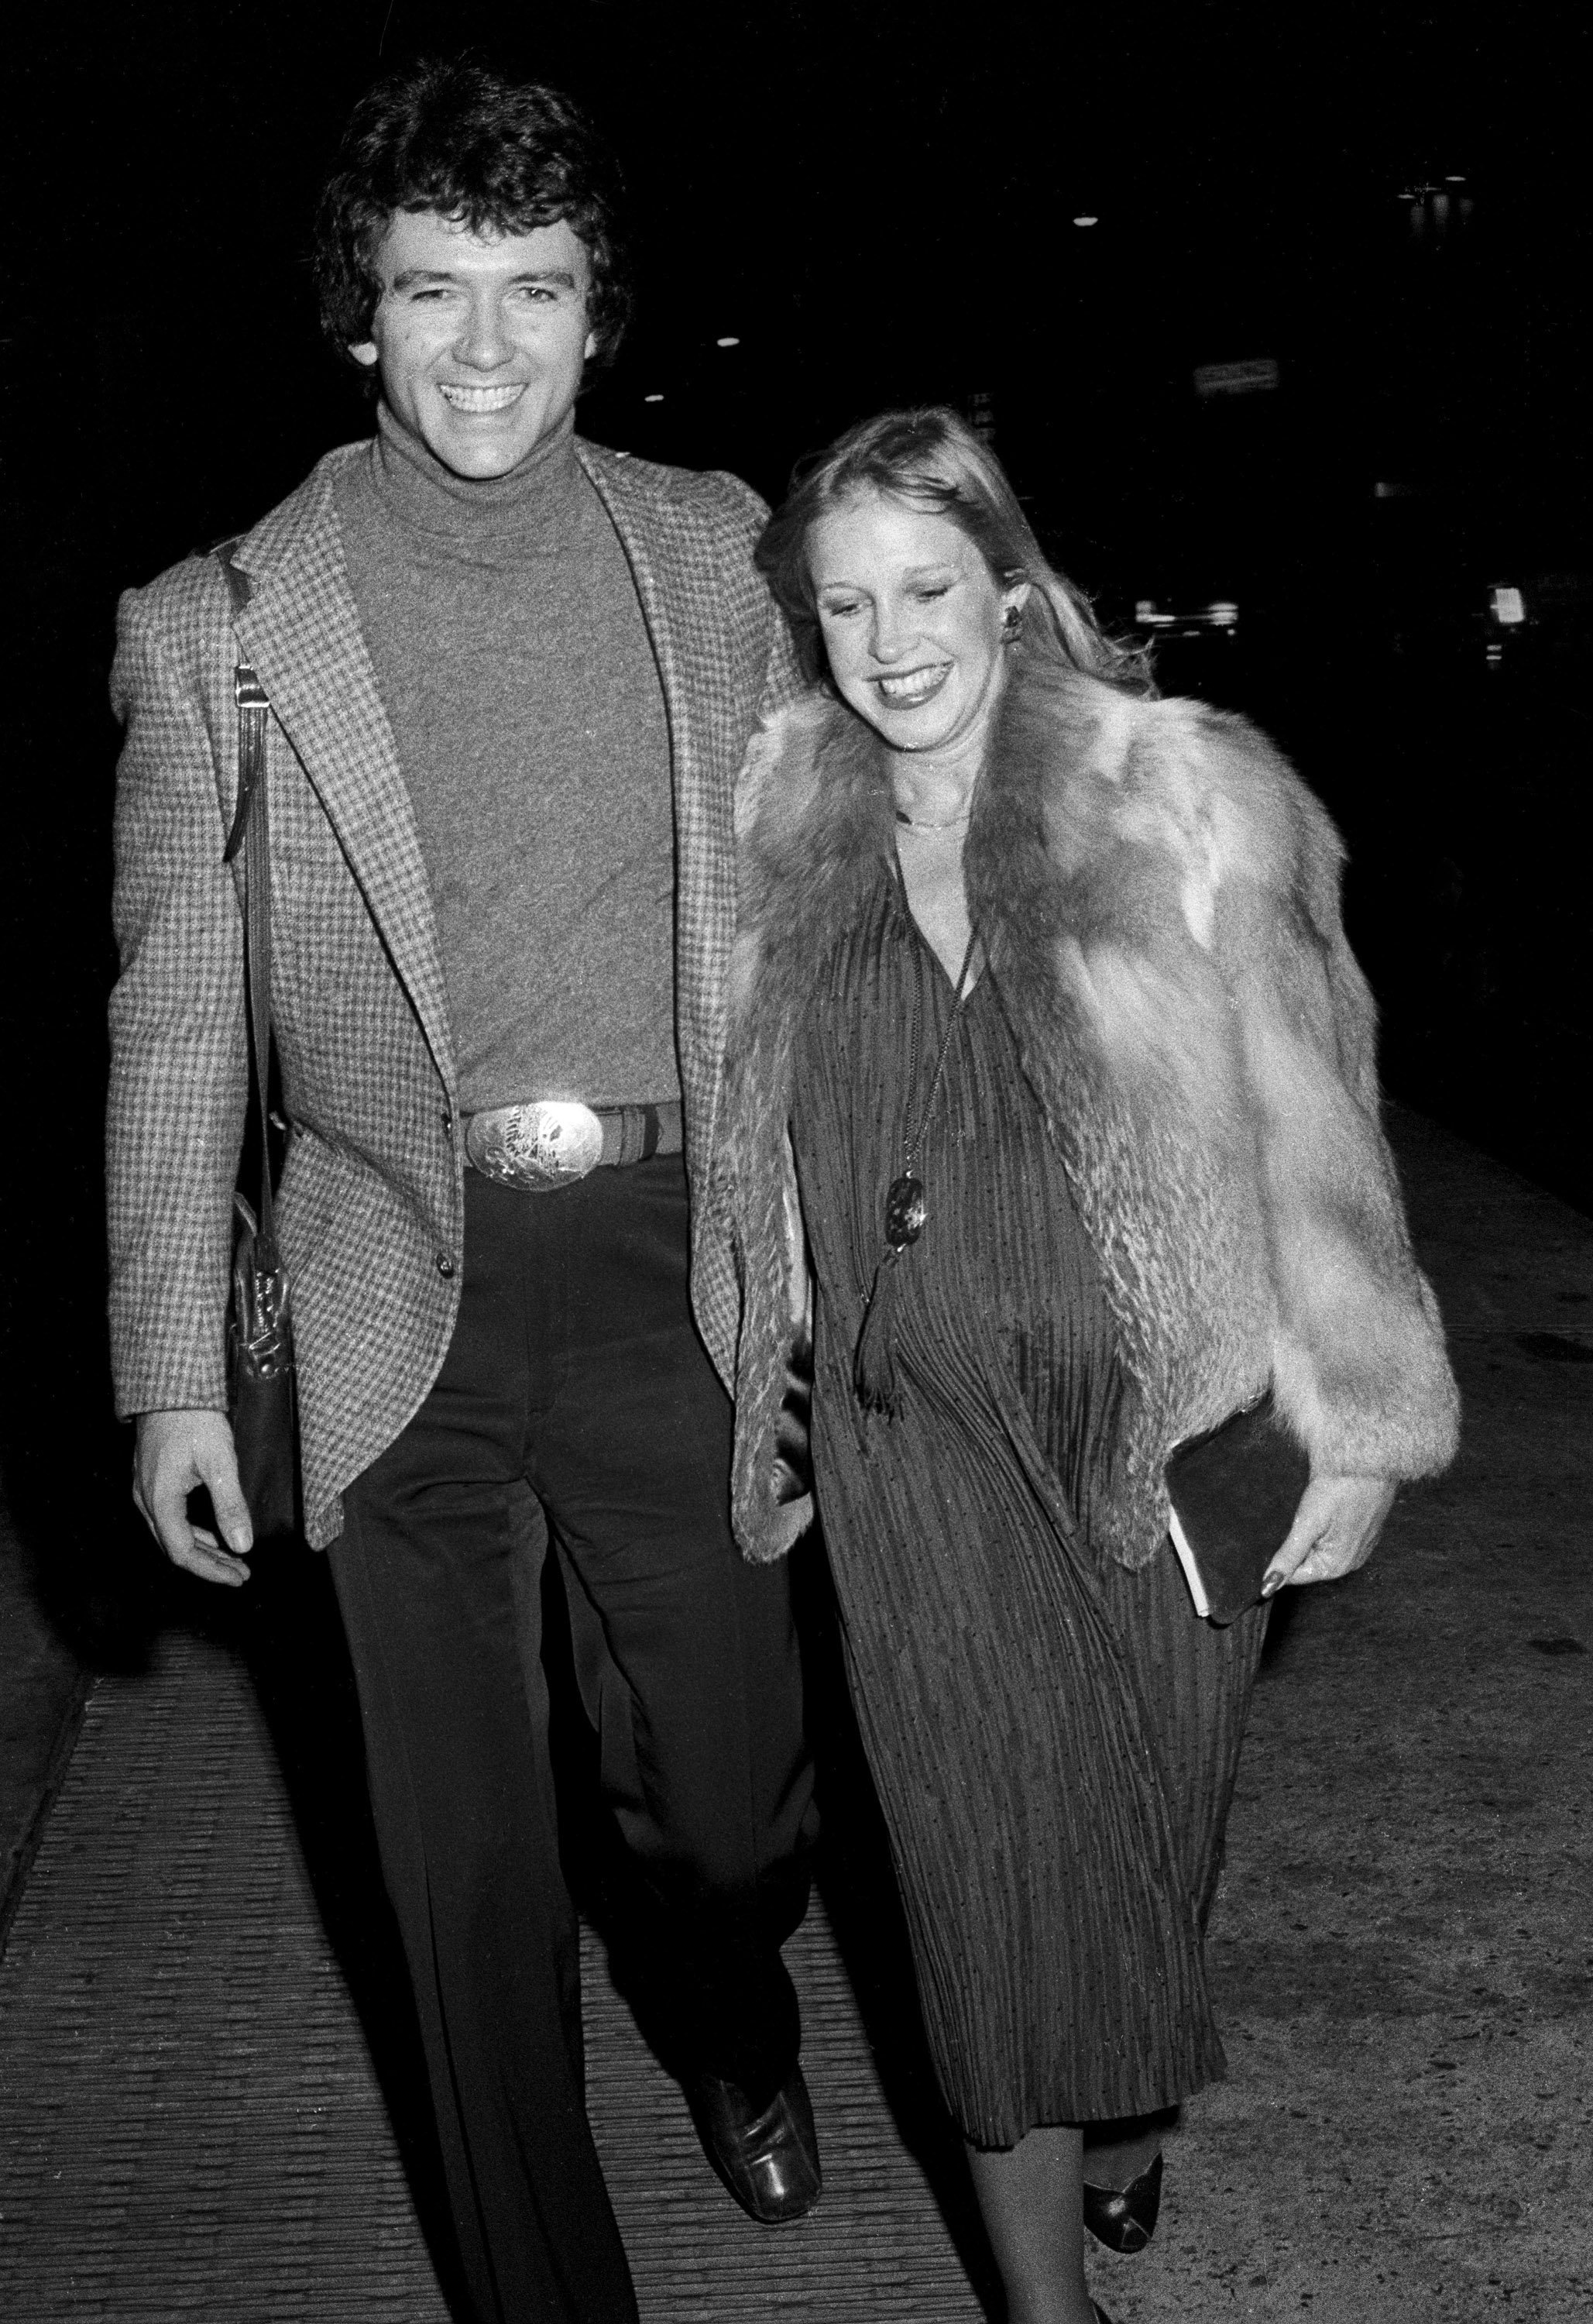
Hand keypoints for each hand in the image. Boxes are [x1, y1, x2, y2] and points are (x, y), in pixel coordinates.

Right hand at [133, 1409, 252, 1586]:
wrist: (169, 1384)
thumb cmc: (194, 1418)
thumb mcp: (219, 1461)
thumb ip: (230, 1504)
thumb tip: (243, 1545)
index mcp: (160, 1499)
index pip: (182, 1552)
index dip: (211, 1571)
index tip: (238, 1578)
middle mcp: (146, 1499)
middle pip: (174, 1547)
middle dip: (209, 1564)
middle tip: (240, 1575)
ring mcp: (145, 1488)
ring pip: (171, 1533)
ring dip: (203, 1549)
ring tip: (232, 1559)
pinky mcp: (151, 1478)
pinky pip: (169, 1517)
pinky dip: (193, 1531)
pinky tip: (213, 1533)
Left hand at [1263, 1473, 1394, 1594]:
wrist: (1369, 1461)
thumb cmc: (1340, 1488)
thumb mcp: (1307, 1523)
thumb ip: (1288, 1556)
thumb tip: (1268, 1585)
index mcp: (1336, 1566)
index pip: (1295, 1575)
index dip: (1282, 1556)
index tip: (1280, 1532)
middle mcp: (1351, 1563)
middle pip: (1308, 1562)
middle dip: (1297, 1544)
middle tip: (1300, 1516)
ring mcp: (1360, 1548)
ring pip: (1321, 1549)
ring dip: (1311, 1534)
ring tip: (1314, 1510)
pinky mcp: (1364, 1532)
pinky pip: (1335, 1537)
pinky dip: (1326, 1526)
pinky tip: (1326, 1508)